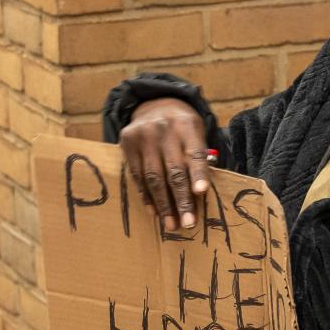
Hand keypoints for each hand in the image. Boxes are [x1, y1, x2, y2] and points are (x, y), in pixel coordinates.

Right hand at [119, 97, 210, 230]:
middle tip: (188, 223)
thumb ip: (199, 159)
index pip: (194, 154)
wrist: (155, 104)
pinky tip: (155, 212)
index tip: (202, 193)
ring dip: (163, 205)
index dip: (198, 174)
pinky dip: (147, 197)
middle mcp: (164, 130)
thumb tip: (200, 195)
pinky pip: (137, 176)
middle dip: (182, 200)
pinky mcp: (127, 142)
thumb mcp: (196, 134)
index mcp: (187, 127)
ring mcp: (143, 136)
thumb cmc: (183, 128)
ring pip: (153, 177)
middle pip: (174, 170)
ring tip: (171, 225)